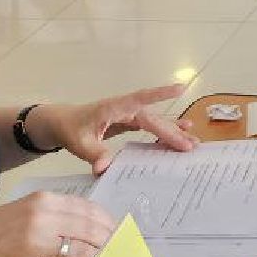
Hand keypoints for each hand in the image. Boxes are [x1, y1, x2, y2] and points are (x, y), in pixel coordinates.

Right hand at [0, 191, 116, 256]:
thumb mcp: (22, 210)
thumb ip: (52, 214)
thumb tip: (84, 225)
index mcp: (41, 201)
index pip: (86, 209)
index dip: (105, 221)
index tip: (115, 229)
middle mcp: (41, 219)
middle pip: (88, 230)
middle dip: (106, 241)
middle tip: (115, 249)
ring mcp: (35, 245)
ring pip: (80, 252)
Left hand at [30, 85, 198, 174]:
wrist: (62, 123)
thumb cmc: (70, 128)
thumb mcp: (78, 142)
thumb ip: (93, 153)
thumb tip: (104, 168)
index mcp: (114, 108)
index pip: (140, 99)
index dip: (160, 95)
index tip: (180, 89)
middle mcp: (125, 109)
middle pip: (152, 119)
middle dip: (171, 132)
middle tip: (189, 146)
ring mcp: (129, 116)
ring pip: (155, 122)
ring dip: (173, 131)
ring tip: (193, 140)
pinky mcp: (129, 123)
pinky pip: (151, 127)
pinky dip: (165, 132)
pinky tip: (181, 133)